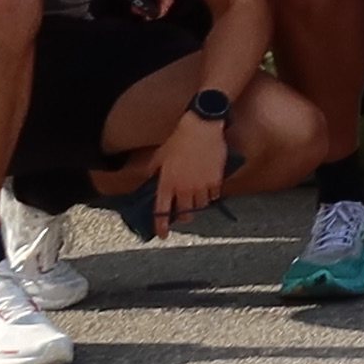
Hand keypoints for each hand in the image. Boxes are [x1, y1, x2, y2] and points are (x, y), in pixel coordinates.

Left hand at [149, 110, 228, 233]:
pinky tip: (209, 190)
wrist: (201, 128)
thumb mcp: (160, 155)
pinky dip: (211, 196)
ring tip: (197, 200)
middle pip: (185, 213)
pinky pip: (214, 196)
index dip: (161, 225)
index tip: (163, 234)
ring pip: (200, 206)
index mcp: (167, 182)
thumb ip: (153, 170)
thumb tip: (148, 178)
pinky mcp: (215, 181)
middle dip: (183, 217)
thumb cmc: (179, 139)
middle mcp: (184, 188)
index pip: (162, 210)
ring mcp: (201, 186)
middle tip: (184, 214)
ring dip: (197, 205)